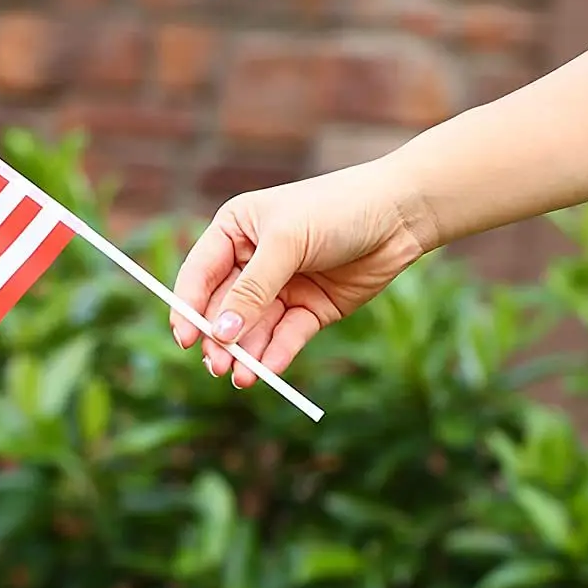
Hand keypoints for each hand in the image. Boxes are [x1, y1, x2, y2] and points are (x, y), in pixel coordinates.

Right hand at [171, 158, 436, 386]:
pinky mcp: (310, 309)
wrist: (402, 214)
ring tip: (243, 378)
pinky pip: (287, 336)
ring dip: (247, 354)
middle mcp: (253, 261)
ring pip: (254, 329)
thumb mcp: (287, 243)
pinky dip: (277, 354)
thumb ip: (252, 289)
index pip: (200, 275)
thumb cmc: (337, 209)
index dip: (188, 308)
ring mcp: (282, 287)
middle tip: (217, 367)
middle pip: (224, 309)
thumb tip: (220, 331)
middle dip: (220, 339)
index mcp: (235, 231)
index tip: (185, 339)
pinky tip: (269, 370)